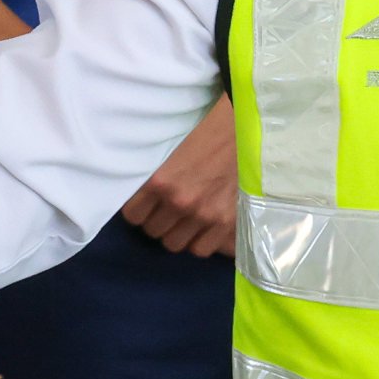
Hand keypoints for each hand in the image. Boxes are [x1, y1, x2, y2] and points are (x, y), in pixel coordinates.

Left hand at [120, 99, 237, 256]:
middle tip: (165, 211)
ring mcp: (204, 215)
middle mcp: (180, 203)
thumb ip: (156, 175)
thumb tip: (141, 194)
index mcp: (160, 181)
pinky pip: (201, 249)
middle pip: (153, 232)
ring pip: (174, 244)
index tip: (145, 206)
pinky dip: (198, 241)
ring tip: (182, 221)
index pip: (133, 216)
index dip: (138, 211)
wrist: (245, 128)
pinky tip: (200, 229)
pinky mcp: (226, 223)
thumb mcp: (171, 149)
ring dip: (176, 233)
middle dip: (157, 221)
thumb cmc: (206, 131)